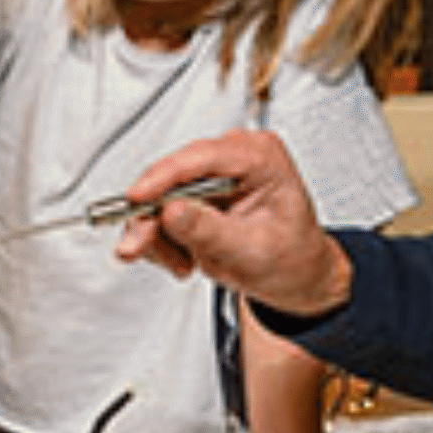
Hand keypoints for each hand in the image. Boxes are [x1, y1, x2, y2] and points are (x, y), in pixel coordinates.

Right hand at [112, 130, 350, 317]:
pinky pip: (159, 211)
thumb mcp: (253, 252)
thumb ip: (209, 231)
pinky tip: (183, 257)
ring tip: (182, 263)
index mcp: (262, 158)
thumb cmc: (291, 259)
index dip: (164, 177)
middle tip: (139, 247)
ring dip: (159, 236)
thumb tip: (171, 212)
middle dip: (154, 218)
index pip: (203, 157)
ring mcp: (213, 174)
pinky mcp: (195, 191)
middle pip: (172, 177)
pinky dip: (163, 240)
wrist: (295, 275)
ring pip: (159, 196)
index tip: (136, 198)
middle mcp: (235, 157)